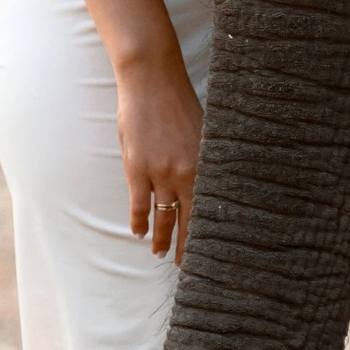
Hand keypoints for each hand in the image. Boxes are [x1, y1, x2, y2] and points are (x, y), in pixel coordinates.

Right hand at [118, 52, 202, 258]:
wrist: (152, 82)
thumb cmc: (179, 104)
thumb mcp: (202, 132)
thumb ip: (203, 160)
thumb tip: (208, 185)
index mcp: (205, 165)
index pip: (209, 210)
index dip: (208, 234)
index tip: (212, 252)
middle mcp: (186, 173)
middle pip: (188, 220)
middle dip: (187, 246)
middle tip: (188, 267)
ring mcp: (160, 173)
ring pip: (162, 217)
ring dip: (162, 238)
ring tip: (161, 254)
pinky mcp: (137, 168)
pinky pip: (138, 204)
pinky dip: (138, 221)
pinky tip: (140, 233)